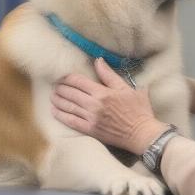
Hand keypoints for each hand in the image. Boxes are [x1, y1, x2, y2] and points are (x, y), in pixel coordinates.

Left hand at [51, 57, 168, 153]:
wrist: (142, 133)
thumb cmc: (138, 109)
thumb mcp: (127, 88)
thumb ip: (109, 75)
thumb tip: (98, 60)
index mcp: (102, 92)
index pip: (78, 81)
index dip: (67, 78)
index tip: (62, 76)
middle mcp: (94, 105)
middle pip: (70, 93)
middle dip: (60, 88)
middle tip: (55, 85)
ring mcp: (91, 118)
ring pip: (68, 107)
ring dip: (58, 100)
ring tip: (53, 96)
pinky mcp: (90, 130)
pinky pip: (71, 121)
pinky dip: (61, 115)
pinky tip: (54, 111)